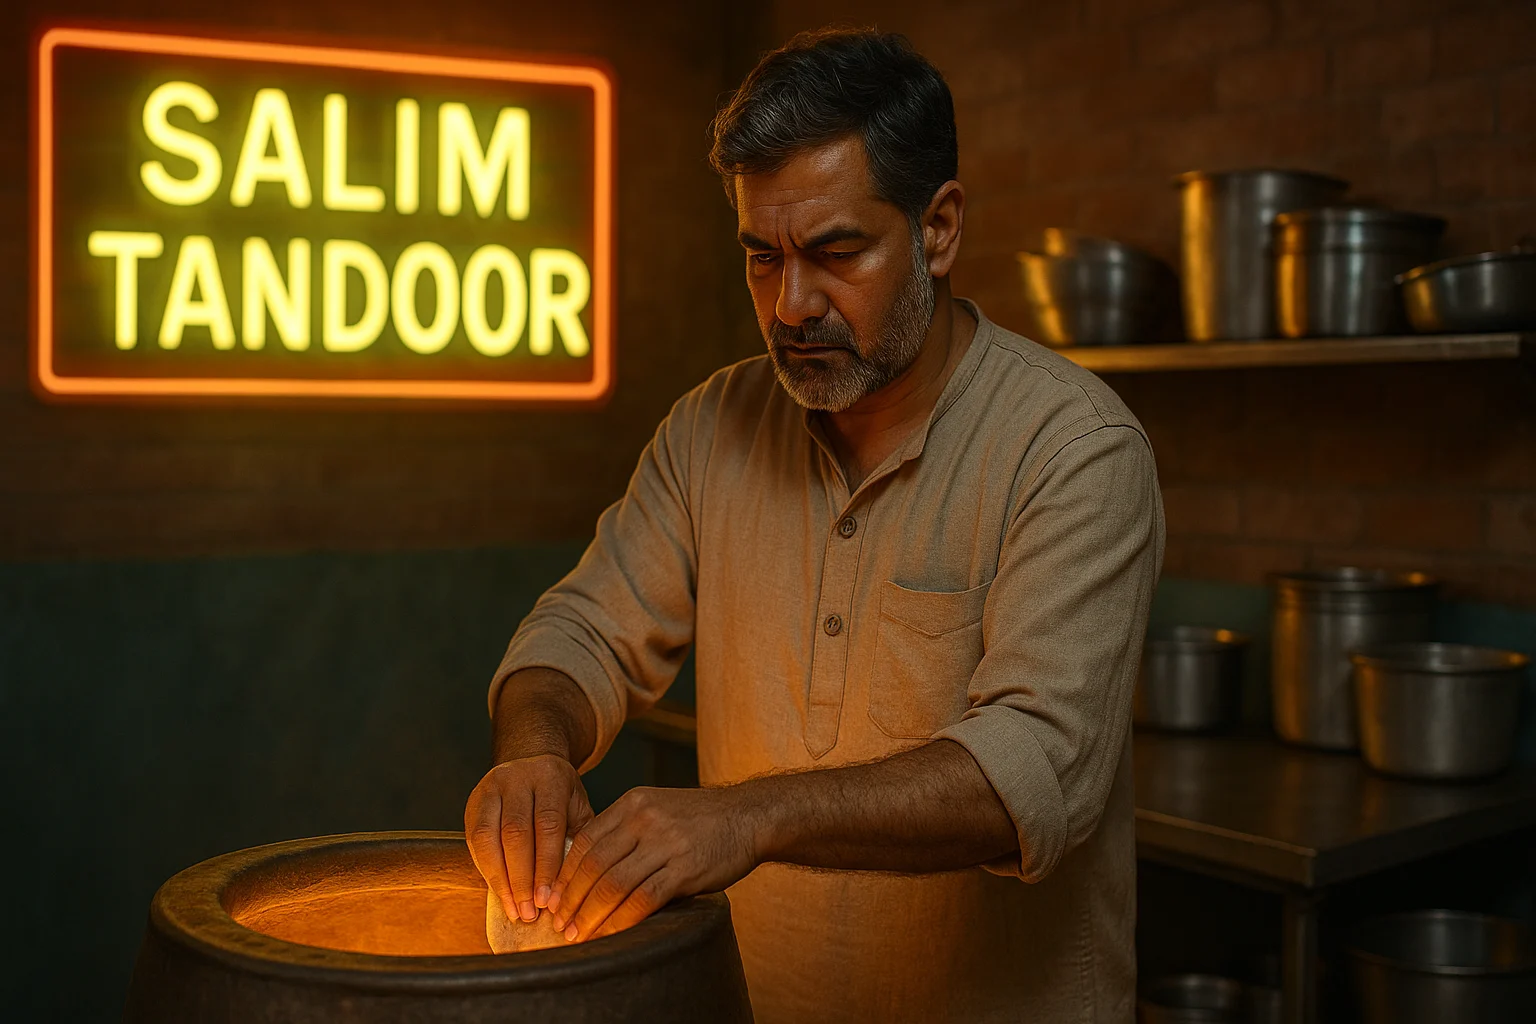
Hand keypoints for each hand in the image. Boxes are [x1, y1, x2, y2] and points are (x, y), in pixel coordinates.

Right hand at [465, 754, 594, 924]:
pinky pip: (475, 840)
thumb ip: (578, 840)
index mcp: (550, 778)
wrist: (532, 764)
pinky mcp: (473, 801)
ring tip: (513, 908)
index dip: (546, 865)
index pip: (547, 825)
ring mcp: (491, 787)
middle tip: (529, 911)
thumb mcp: (577, 809)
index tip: (548, 899)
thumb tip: (574, 889)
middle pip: (516, 832)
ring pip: (488, 837)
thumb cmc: (560, 797)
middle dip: (522, 878)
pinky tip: (499, 892)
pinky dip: (486, 870)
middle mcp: (517, 777)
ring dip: (500, 879)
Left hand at [548, 785, 763, 941]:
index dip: (564, 873)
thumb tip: (586, 868)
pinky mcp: (685, 868)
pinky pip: (644, 899)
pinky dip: (622, 920)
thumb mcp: (657, 808)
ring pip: (614, 883)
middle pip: (594, 864)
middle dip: (571, 899)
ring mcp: (666, 843)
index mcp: (633, 803)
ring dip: (591, 914)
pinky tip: (610, 934)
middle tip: (558, 923)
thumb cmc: (700, 819)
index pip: (586, 841)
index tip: (552, 898)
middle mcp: (645, 819)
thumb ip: (625, 830)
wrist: (749, 817)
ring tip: (578, 934)